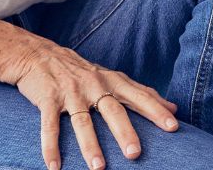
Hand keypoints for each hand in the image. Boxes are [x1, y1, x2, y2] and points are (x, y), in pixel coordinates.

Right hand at [8, 38, 178, 169]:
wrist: (38, 54)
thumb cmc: (81, 70)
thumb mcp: (113, 77)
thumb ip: (142, 93)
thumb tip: (174, 107)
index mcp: (112, 80)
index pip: (139, 96)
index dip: (156, 110)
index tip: (173, 126)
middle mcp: (94, 85)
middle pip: (113, 110)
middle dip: (125, 132)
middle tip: (135, 154)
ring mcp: (71, 92)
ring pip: (83, 122)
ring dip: (90, 145)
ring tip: (99, 168)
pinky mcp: (48, 99)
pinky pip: (50, 125)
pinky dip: (51, 146)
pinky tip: (54, 166)